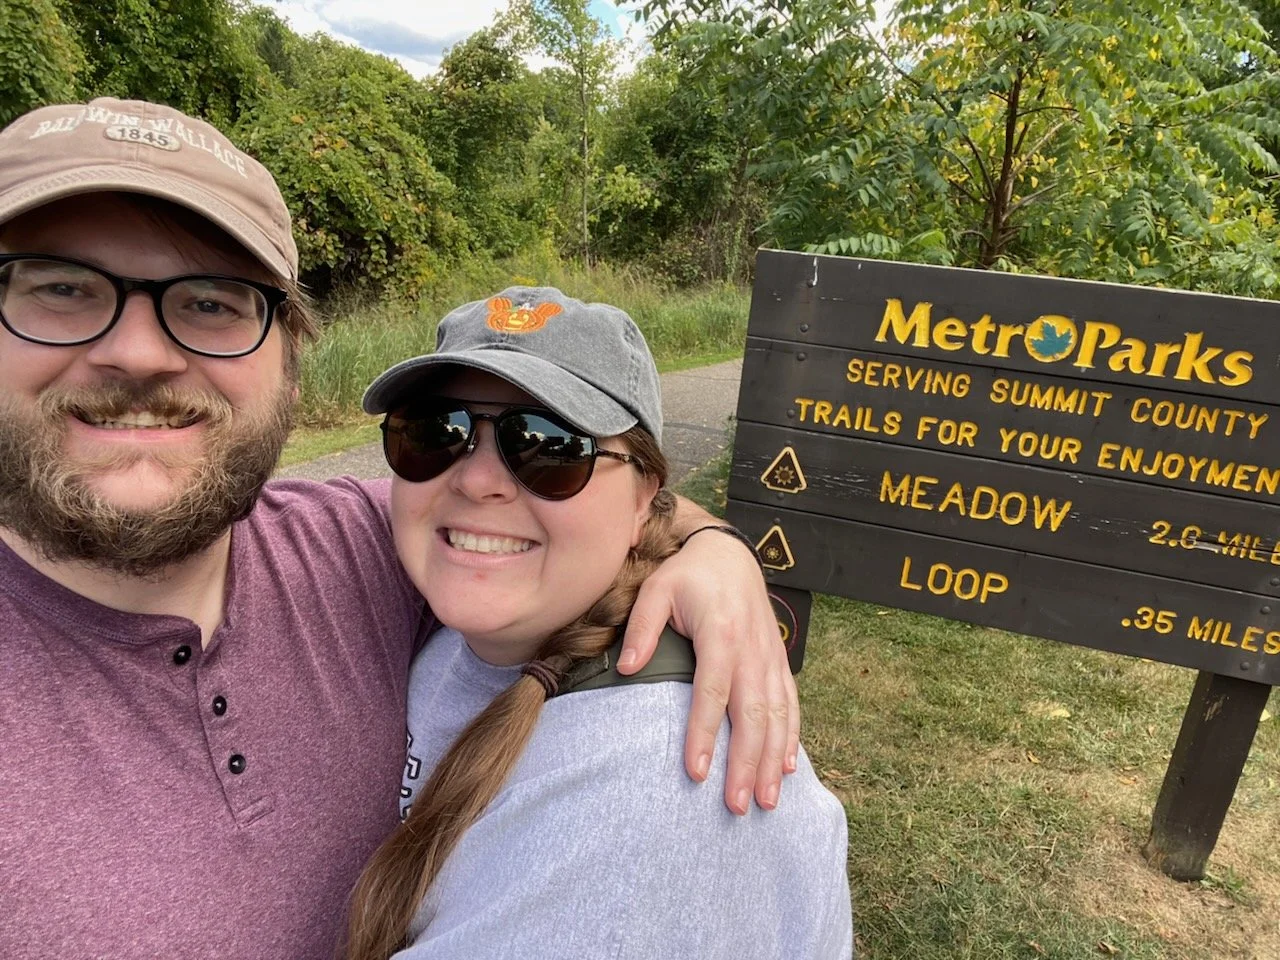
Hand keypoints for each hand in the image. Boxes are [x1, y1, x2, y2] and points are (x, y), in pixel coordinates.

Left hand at [620, 526, 799, 814]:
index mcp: (721, 632)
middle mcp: (751, 649)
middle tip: (736, 806)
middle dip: (747, 763)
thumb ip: (642, 627)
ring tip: (765, 801)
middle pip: (752, 714)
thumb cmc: (687, 576)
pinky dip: (791, 738)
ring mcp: (770, 657)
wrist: (729, 554)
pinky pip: (790, 704)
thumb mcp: (657, 589)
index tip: (696, 773)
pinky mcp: (778, 662)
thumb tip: (627, 668)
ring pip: (777, 716)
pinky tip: (786, 768)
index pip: (712, 691)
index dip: (704, 733)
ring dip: (772, 760)